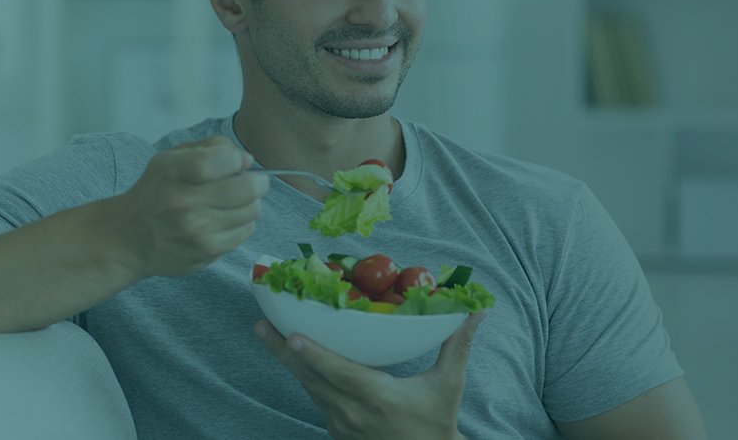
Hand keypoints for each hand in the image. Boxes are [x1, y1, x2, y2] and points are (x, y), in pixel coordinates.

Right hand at [109, 136, 268, 277]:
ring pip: (252, 211)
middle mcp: (184, 204)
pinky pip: (246, 231)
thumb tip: (245, 158)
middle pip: (247, 188)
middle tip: (252, 181)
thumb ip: (208, 148)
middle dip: (257, 181)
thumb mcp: (170, 159)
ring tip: (234, 202)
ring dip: (250, 203)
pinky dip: (242, 222)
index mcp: (172, 173)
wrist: (129, 238)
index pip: (221, 160)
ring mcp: (196, 231)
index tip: (238, 161)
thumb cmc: (156, 192)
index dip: (238, 158)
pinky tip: (225, 219)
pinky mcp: (206, 253)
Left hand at [255, 310, 487, 439]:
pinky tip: (292, 356)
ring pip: (308, 387)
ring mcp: (341, 424)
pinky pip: (315, 396)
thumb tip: (476, 309)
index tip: (291, 337)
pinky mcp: (336, 429)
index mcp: (379, 399)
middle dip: (282, 352)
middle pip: (311, 379)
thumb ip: (458, 345)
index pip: (340, 374)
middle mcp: (353, 413)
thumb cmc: (437, 422)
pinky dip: (303, 375)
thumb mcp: (449, 385)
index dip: (314, 356)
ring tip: (268, 333)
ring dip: (287, 361)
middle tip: (261, 325)